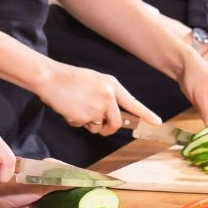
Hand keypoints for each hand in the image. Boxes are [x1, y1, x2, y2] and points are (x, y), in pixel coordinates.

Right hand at [41, 61, 161, 134]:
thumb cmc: (70, 79)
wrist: (50, 78)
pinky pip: (83, 126)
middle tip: (101, 127)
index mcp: (112, 85)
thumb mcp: (95, 81)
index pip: (133, 102)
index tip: (157, 122)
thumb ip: (106, 95)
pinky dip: (76, 121)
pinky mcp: (85, 117)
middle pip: (116, 122)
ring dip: (89, 123)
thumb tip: (112, 116)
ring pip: (98, 127)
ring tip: (77, 106)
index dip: (146, 114)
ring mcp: (97, 107)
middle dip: (109, 129)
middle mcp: (108, 96)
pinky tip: (70, 108)